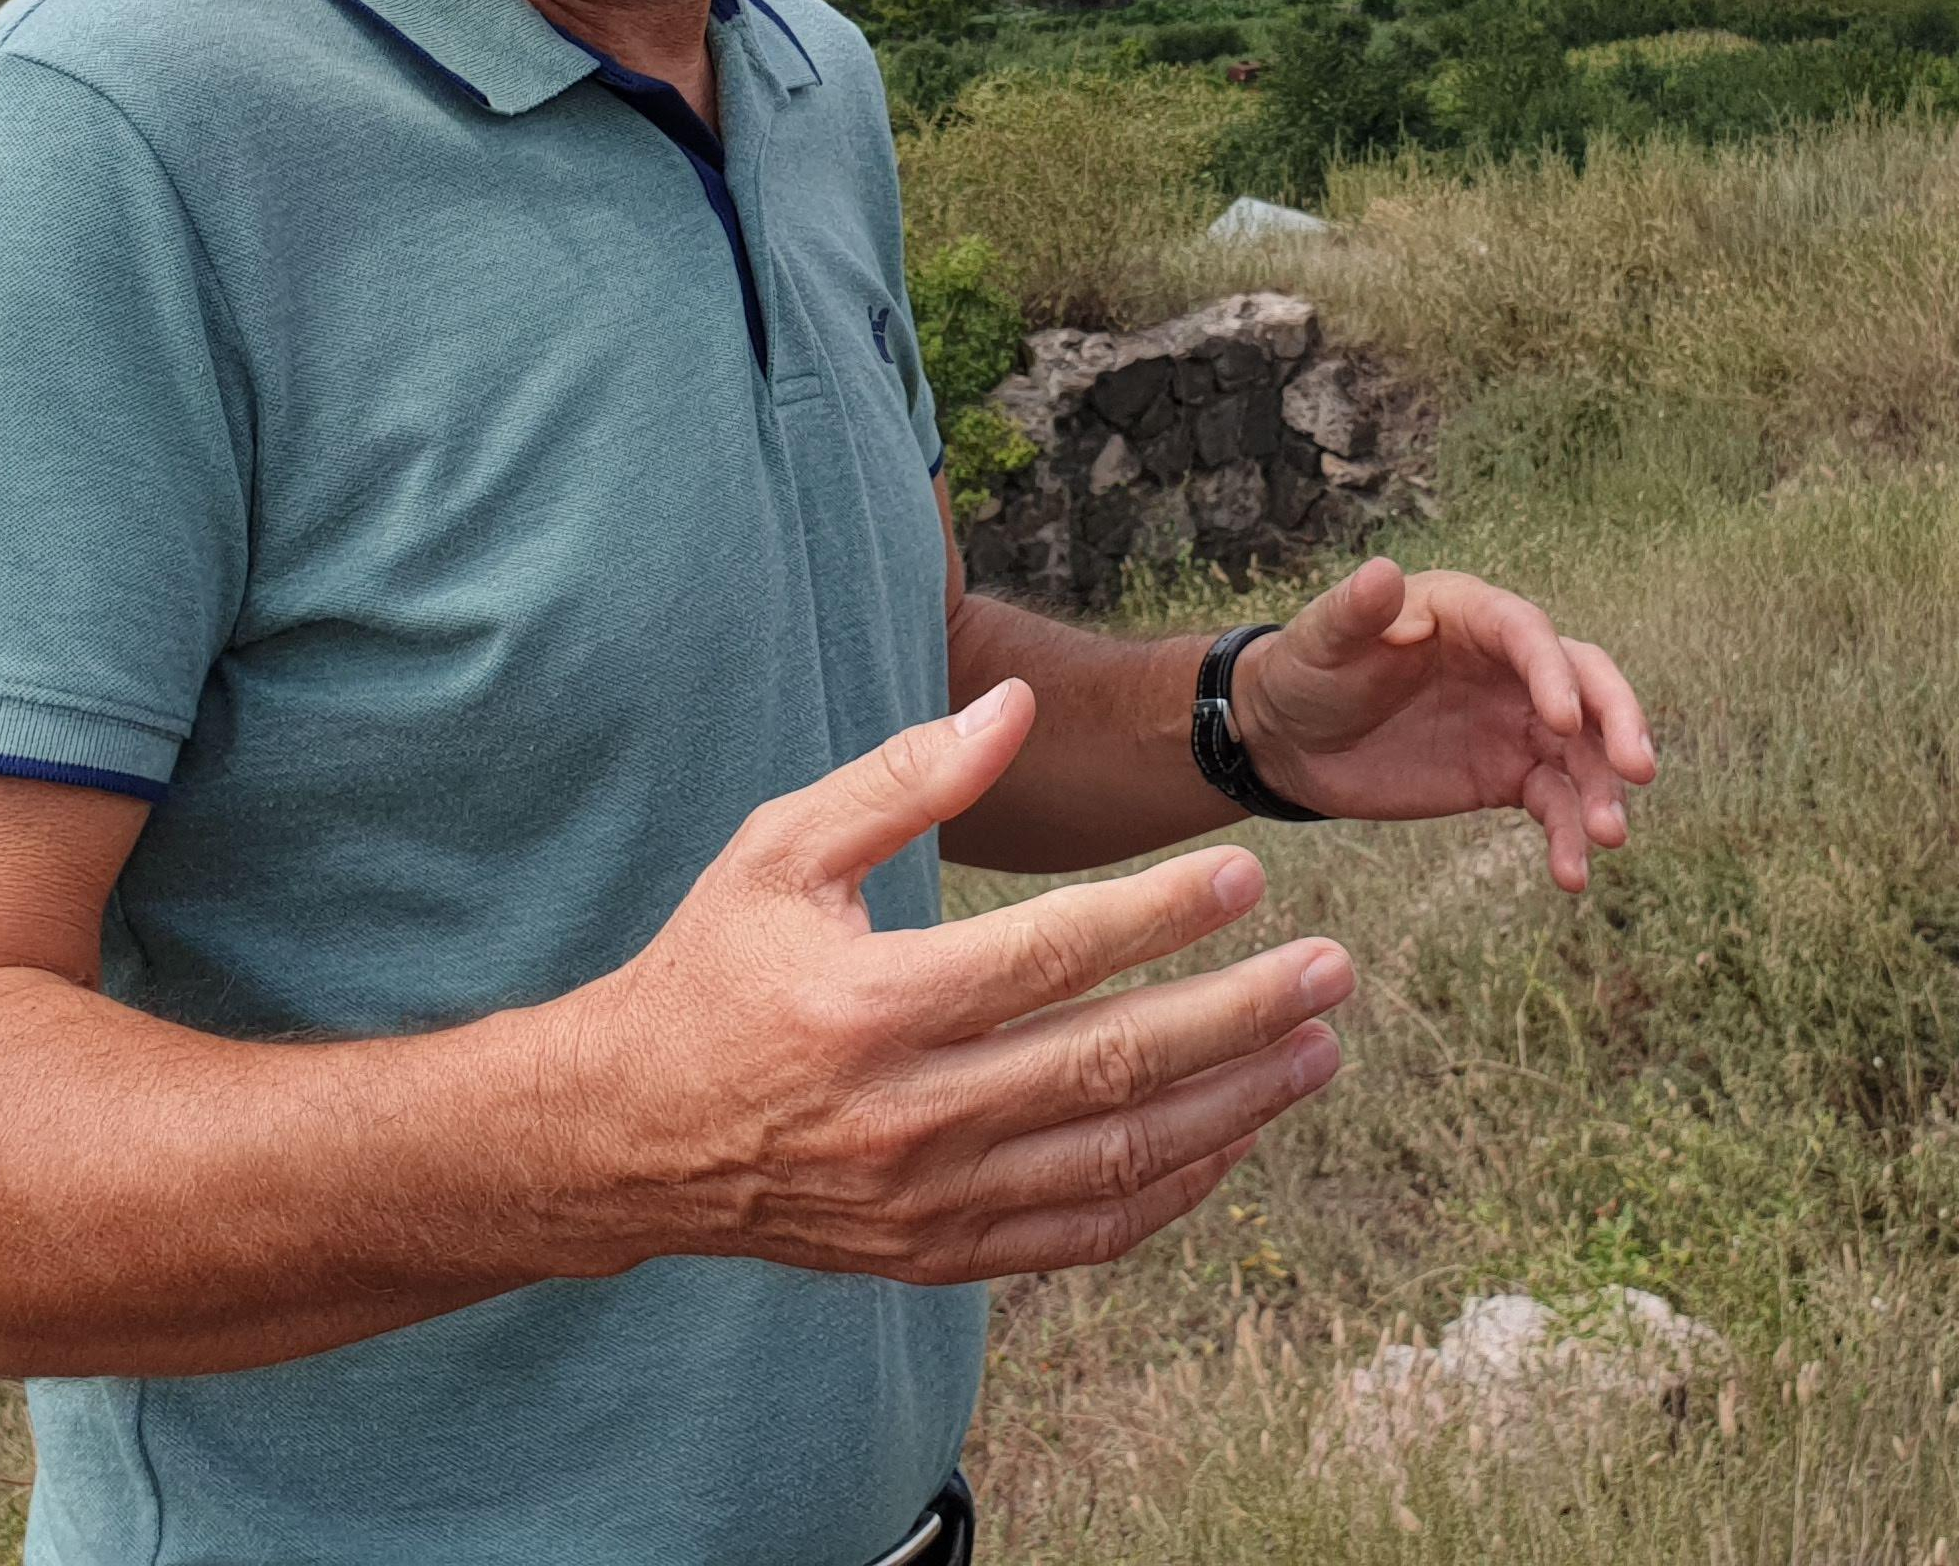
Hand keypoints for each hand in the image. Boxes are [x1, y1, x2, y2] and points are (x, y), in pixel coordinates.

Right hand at [551, 679, 1352, 1284]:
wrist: (627, 1138)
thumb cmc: (713, 969)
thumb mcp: (779, 850)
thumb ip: (902, 777)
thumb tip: (1015, 706)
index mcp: (870, 1007)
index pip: (1048, 958)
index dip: (1157, 915)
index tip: (1245, 874)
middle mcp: (908, 1116)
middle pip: (1109, 1066)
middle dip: (1238, 1014)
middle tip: (1331, 968)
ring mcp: (929, 1201)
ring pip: (1117, 1159)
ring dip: (1235, 1106)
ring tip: (1318, 1048)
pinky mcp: (940, 1253)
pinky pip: (1085, 1232)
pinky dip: (1174, 1191)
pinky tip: (1237, 1135)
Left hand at [1234, 559, 1656, 889]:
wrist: (1292, 738)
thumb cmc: (1307, 669)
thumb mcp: (1321, 639)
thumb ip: (1354, 611)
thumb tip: (1382, 573)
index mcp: (1472, 614)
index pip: (1528, 633)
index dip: (1552, 672)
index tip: (1562, 719)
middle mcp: (1510, 663)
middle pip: (1586, 681)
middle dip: (1618, 720)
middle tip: (1638, 769)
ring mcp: (1515, 721)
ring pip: (1582, 749)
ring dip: (1604, 790)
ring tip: (1608, 837)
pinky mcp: (1508, 774)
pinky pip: (1555, 801)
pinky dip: (1570, 834)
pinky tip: (1570, 874)